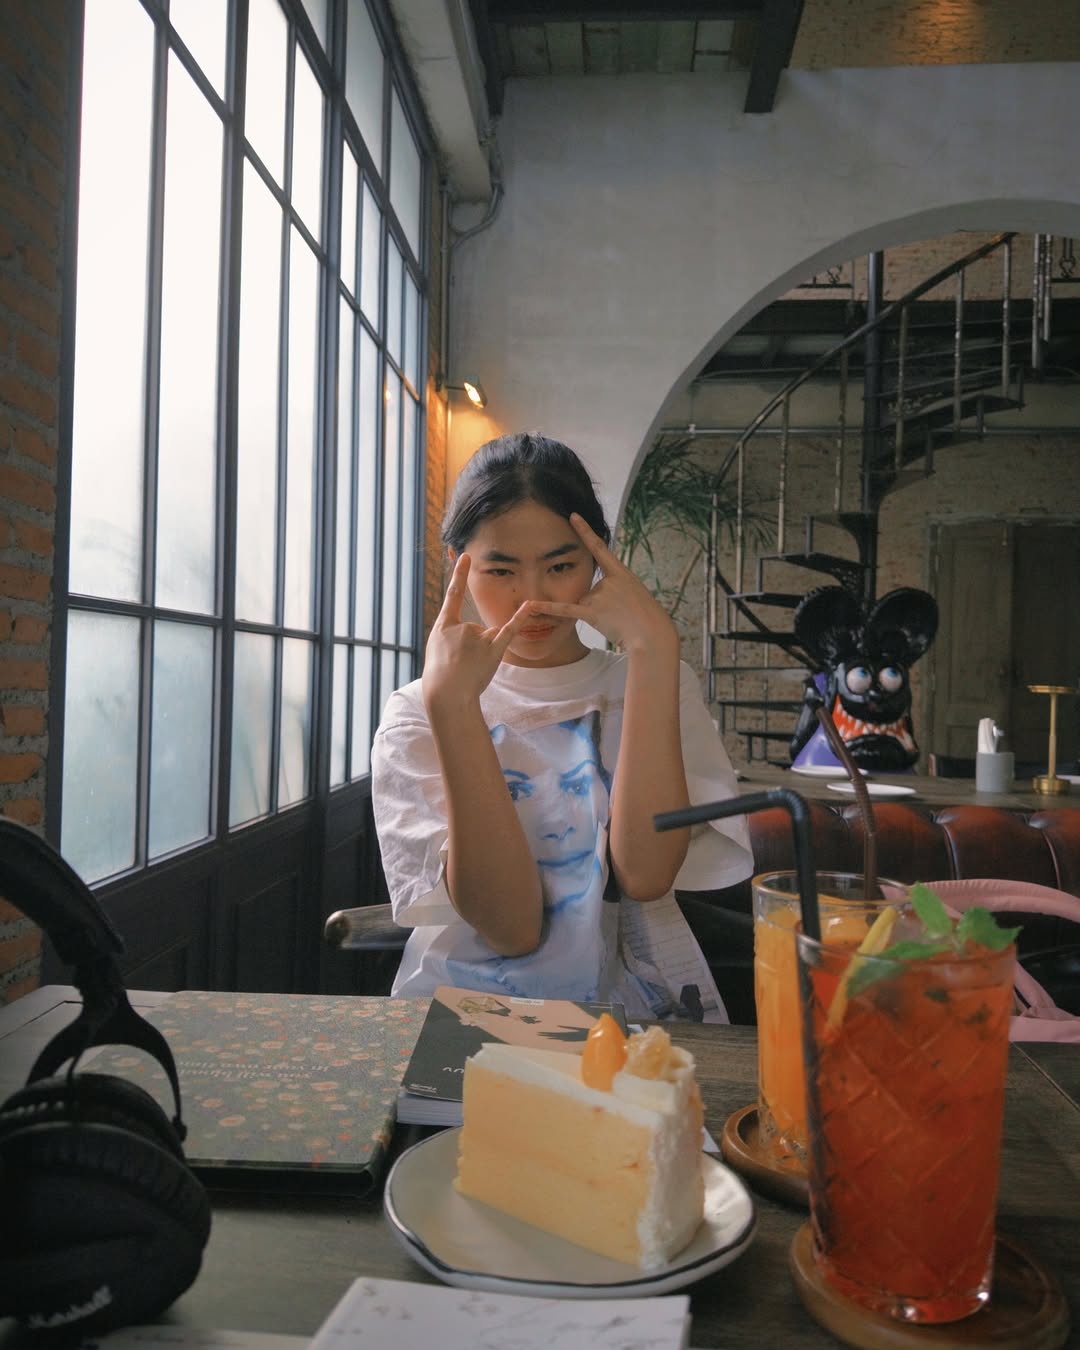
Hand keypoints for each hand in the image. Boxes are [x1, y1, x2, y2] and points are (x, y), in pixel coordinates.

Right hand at [422, 554, 535, 710]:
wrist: (447, 694)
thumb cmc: (439, 676)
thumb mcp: (436, 650)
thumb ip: (453, 636)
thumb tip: (474, 633)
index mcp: (444, 626)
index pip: (453, 595)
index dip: (459, 574)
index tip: (466, 556)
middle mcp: (463, 627)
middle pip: (473, 631)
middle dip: (470, 648)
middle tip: (459, 666)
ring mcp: (479, 638)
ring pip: (487, 639)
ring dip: (481, 654)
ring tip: (470, 669)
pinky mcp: (495, 649)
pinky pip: (510, 630)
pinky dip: (520, 617)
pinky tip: (529, 605)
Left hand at [533, 513, 677, 655]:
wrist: (651, 633)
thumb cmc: (644, 615)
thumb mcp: (633, 592)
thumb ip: (610, 588)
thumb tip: (589, 597)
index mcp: (620, 571)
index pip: (598, 546)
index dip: (585, 530)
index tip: (572, 515)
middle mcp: (607, 580)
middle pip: (590, 589)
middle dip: (601, 605)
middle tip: (622, 613)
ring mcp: (599, 596)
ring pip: (585, 603)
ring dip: (598, 615)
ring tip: (618, 621)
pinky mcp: (591, 613)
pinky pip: (565, 609)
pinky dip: (548, 608)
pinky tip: (531, 606)